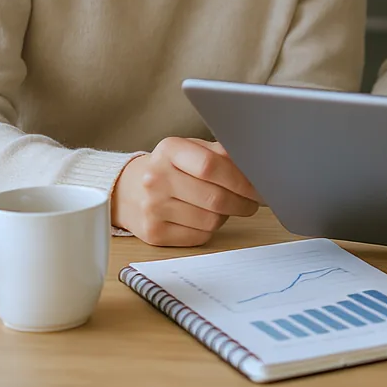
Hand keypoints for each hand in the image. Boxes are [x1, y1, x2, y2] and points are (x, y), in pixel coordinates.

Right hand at [111, 137, 260, 246]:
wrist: (129, 190)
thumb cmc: (171, 167)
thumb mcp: (191, 149)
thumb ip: (221, 153)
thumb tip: (255, 165)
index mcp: (169, 150)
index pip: (210, 165)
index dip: (240, 179)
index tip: (257, 188)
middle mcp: (156, 178)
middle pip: (214, 197)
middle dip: (242, 202)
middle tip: (253, 202)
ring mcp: (152, 207)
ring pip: (210, 220)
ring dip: (227, 215)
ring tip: (226, 207)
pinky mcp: (154, 233)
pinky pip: (199, 236)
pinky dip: (211, 229)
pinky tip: (207, 218)